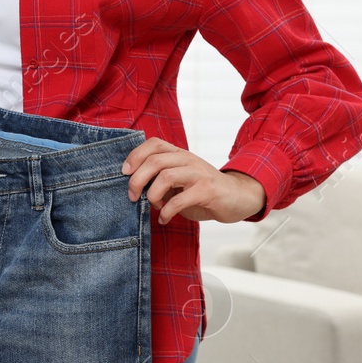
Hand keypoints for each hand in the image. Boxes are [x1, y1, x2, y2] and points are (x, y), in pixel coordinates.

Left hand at [120, 137, 265, 223]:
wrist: (237, 197)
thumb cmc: (202, 191)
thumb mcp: (180, 181)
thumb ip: (160, 179)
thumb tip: (133, 188)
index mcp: (179, 154)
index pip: (154, 144)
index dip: (135, 156)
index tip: (124, 172)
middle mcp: (188, 159)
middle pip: (155, 161)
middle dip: (137, 180)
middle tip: (132, 197)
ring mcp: (198, 173)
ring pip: (165, 176)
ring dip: (152, 195)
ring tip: (153, 207)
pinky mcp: (207, 190)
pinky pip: (179, 200)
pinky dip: (166, 212)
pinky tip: (165, 218)